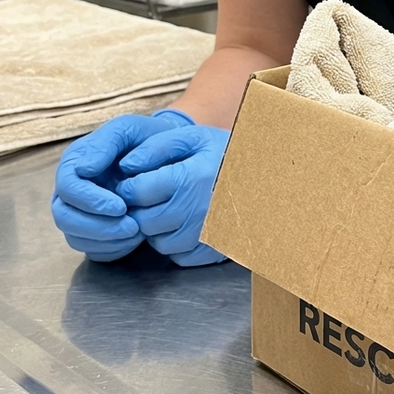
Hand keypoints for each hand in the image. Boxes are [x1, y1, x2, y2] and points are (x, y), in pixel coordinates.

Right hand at [52, 109, 193, 261]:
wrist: (170, 155)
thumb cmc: (147, 139)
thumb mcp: (128, 130)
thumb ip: (105, 143)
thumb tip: (83, 169)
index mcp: (75, 163)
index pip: (67, 188)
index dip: (90, 201)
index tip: (121, 206)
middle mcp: (72, 190)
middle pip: (64, 217)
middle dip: (97, 227)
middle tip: (132, 227)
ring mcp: (81, 212)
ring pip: (75, 237)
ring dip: (106, 240)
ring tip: (137, 232)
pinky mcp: (95, 231)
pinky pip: (92, 250)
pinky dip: (112, 249)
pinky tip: (134, 239)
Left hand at [116, 124, 230, 266]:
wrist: (267, 177)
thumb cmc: (227, 154)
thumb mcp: (193, 138)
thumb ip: (156, 147)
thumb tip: (125, 165)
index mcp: (188, 179)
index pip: (135, 192)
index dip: (129, 186)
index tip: (138, 181)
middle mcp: (196, 211)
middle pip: (143, 221)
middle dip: (141, 209)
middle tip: (153, 196)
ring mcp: (206, 235)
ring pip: (158, 242)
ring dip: (157, 228)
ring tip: (172, 207)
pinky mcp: (213, 251)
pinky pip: (178, 256)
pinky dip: (176, 243)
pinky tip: (186, 223)